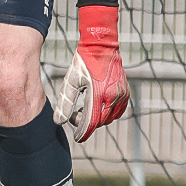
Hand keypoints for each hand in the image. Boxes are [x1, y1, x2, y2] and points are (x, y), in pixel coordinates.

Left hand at [53, 5, 128, 141]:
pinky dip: (108, 114)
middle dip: (88, 124)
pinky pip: (119, 111)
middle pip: (100, 121)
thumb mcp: (71, 81)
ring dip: (98, 119)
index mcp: (98, 93)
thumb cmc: (82, 62)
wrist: (101, 46)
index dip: (84, 132)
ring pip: (110, 118)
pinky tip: (97, 107)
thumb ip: (65, 102)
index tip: (77, 138)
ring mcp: (121, 94)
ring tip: (84, 109)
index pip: (91, 121)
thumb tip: (59, 121)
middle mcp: (113, 95)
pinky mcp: (125, 92)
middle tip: (75, 116)